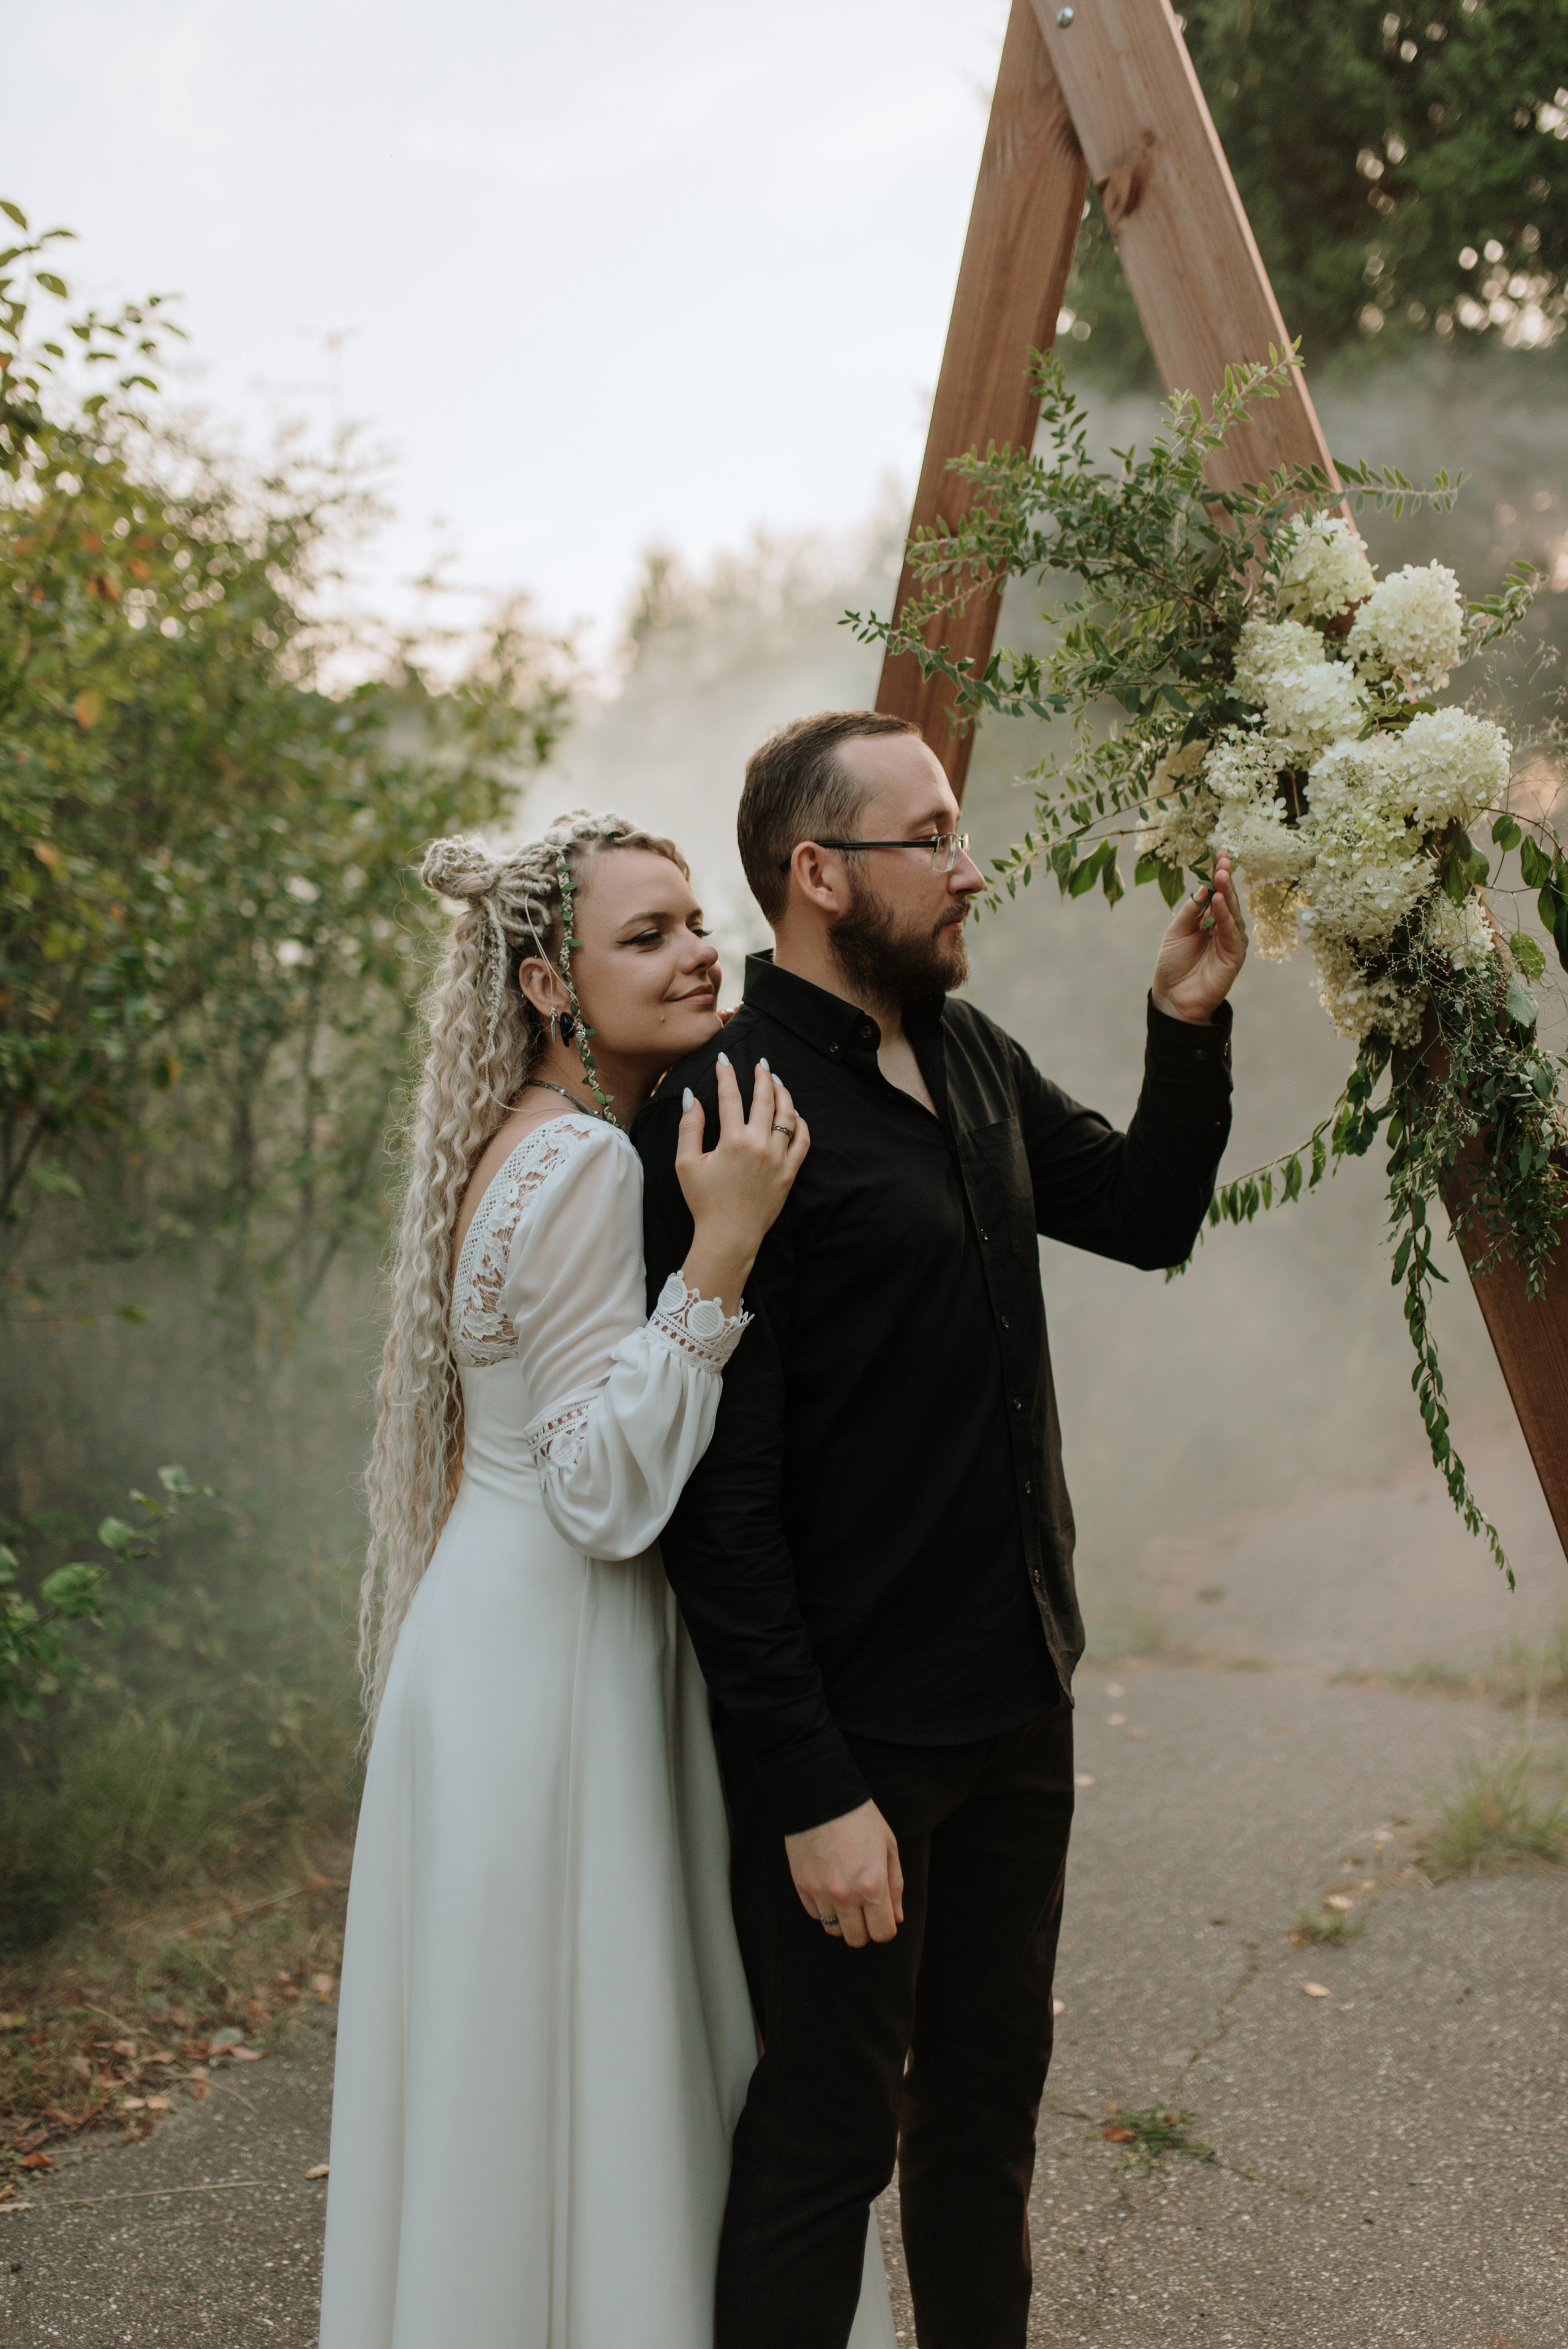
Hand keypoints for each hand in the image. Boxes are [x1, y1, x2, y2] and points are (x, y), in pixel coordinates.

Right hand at [676, 1055, 808, 1312]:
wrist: (729, 1235)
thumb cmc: (704, 1201)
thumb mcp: (686, 1164)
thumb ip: (689, 1127)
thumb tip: (691, 1097)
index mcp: (732, 1141)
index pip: (730, 1096)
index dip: (726, 1074)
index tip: (724, 1059)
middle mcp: (759, 1145)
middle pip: (764, 1099)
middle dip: (762, 1076)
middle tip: (761, 1062)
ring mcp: (778, 1158)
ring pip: (787, 1116)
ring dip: (783, 1094)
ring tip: (777, 1081)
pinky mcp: (790, 1172)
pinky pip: (803, 1140)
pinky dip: (801, 1123)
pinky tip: (795, 1114)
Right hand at [784, 1798, 903, 1948]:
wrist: (821, 1797)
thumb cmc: (860, 1819)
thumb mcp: (888, 1847)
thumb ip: (895, 1887)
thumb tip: (896, 1919)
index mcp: (873, 1885)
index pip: (883, 1933)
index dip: (886, 1927)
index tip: (883, 1915)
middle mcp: (846, 1895)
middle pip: (857, 1939)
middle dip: (865, 1929)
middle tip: (866, 1909)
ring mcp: (821, 1893)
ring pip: (834, 1931)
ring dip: (843, 1919)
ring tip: (846, 1895)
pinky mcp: (802, 1887)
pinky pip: (816, 1916)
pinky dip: (825, 1909)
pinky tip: (830, 1888)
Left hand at [1150, 850, 1247, 1024]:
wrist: (1173, 998)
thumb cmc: (1173, 965)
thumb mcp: (1177, 931)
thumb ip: (1192, 910)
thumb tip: (1204, 886)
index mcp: (1208, 919)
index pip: (1215, 891)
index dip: (1217, 873)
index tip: (1218, 852)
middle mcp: (1223, 927)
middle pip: (1227, 898)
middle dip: (1224, 878)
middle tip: (1222, 859)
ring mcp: (1230, 941)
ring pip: (1233, 912)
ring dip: (1227, 893)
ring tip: (1220, 875)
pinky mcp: (1234, 955)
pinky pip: (1232, 932)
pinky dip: (1226, 916)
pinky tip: (1220, 902)